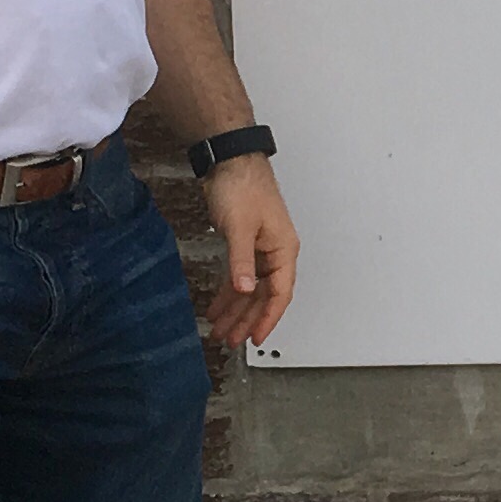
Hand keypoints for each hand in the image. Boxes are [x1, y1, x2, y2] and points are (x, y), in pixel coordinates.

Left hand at [203, 157, 298, 350]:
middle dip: (247, 319)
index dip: (268, 318)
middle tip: (230, 340)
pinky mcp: (245, 245)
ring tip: (220, 330)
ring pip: (250, 289)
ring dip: (236, 309)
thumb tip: (245, 290)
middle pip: (264, 295)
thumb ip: (241, 261)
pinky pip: (239, 276)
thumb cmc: (243, 187)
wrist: (230, 161)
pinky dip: (228, 292)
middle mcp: (275, 253)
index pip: (280, 293)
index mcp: (283, 250)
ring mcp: (260, 250)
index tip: (255, 338)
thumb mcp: (240, 227)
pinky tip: (217, 306)